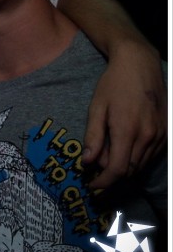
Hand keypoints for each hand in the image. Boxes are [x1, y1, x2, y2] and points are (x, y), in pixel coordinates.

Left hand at [83, 39, 166, 188]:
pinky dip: (138, 158)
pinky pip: (152, 155)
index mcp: (127, 131)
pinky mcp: (167, 131)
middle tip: (96, 173)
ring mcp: (161, 134)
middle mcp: (148, 136)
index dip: (104, 183)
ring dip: (125, 168)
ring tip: (108, 160)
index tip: (92, 186)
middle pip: (130, 170)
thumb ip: (93, 136)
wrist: (139, 64)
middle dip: (112, 176)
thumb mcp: (96, 108)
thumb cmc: (113, 84)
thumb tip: (87, 162)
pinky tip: (126, 149)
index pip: (117, 170)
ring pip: (142, 164)